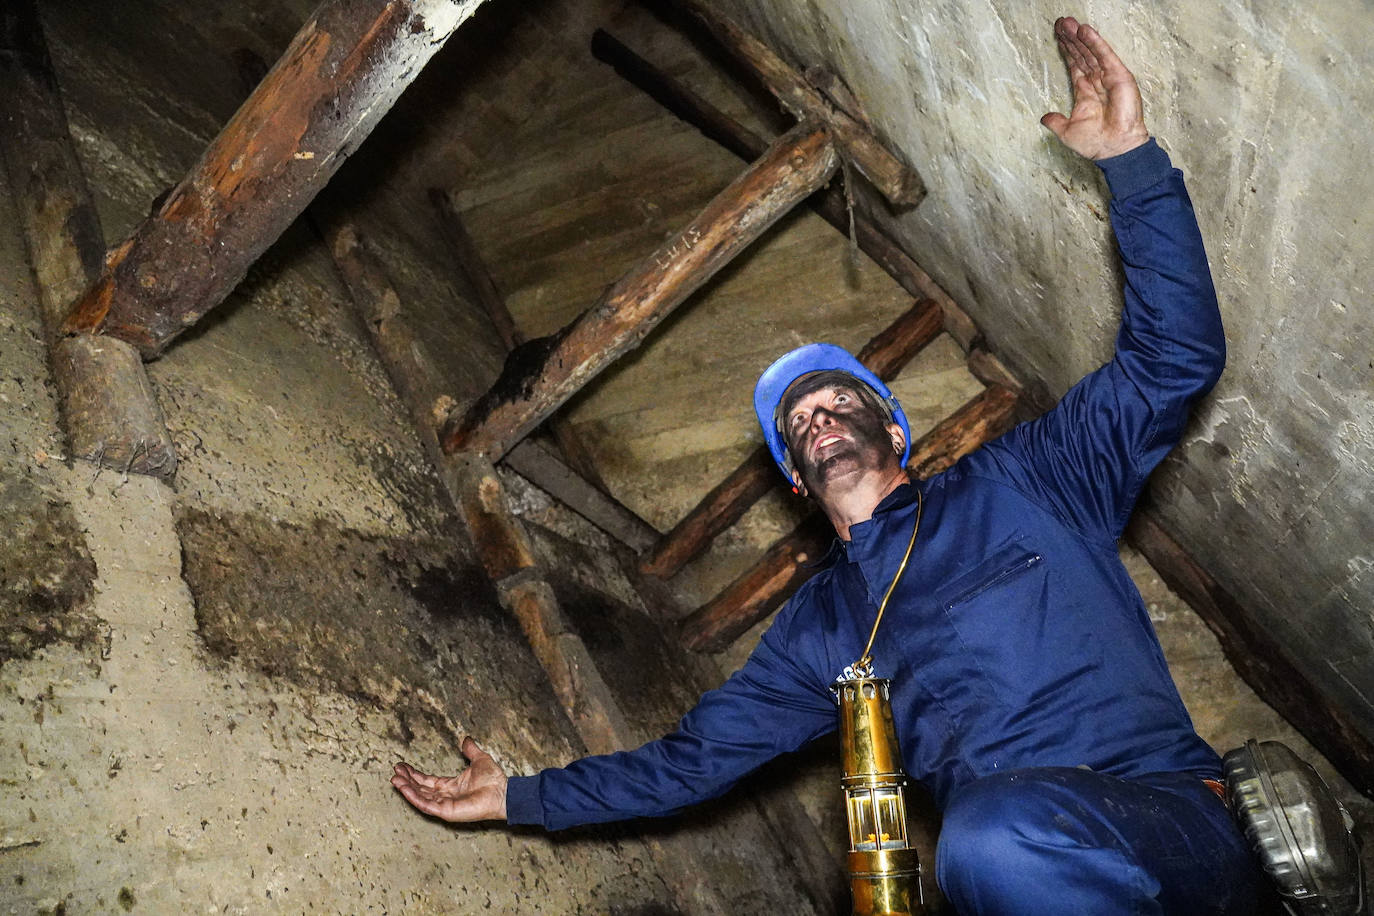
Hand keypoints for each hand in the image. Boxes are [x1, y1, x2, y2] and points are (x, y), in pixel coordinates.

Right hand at [391, 737, 507, 822]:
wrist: (502, 792)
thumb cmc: (494, 780)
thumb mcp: (479, 759)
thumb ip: (470, 750)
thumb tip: (465, 739)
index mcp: (451, 786)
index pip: (427, 781)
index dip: (414, 774)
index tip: (402, 766)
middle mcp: (446, 796)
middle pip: (421, 789)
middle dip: (407, 780)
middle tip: (395, 772)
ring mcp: (445, 805)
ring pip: (420, 797)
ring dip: (407, 789)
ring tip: (395, 780)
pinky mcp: (446, 811)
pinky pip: (426, 805)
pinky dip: (414, 797)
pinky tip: (405, 788)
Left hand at [1040, 17, 1148, 159]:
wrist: (1114, 148)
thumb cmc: (1095, 143)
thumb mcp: (1067, 131)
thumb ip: (1055, 122)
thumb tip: (1044, 118)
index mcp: (1085, 92)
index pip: (1074, 65)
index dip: (1066, 50)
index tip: (1058, 36)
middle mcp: (1096, 82)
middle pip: (1081, 54)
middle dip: (1070, 38)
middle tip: (1060, 22)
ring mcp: (1108, 78)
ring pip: (1091, 52)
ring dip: (1080, 37)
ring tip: (1068, 22)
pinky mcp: (1119, 77)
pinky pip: (1105, 56)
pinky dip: (1096, 43)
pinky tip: (1085, 31)